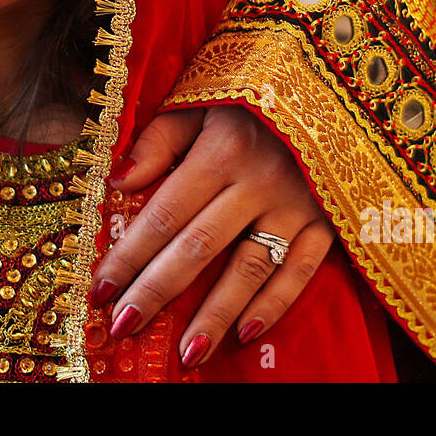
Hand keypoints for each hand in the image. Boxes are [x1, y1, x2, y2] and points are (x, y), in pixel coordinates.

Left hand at [88, 104, 334, 368]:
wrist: (335, 82)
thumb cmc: (253, 91)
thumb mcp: (201, 99)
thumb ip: (158, 140)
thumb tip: (116, 182)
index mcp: (220, 151)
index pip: (164, 213)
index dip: (130, 254)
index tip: (100, 288)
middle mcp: (257, 182)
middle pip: (198, 247)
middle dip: (158, 290)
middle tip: (126, 326)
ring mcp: (297, 205)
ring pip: (249, 268)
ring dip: (216, 313)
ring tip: (185, 354)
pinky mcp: (329, 219)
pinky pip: (301, 269)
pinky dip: (275, 304)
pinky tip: (246, 333)